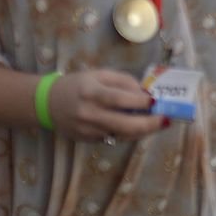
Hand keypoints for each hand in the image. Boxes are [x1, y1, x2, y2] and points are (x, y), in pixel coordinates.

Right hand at [47, 69, 164, 141]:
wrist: (48, 103)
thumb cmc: (79, 84)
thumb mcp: (100, 74)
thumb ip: (123, 82)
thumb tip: (146, 94)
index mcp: (91, 92)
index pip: (119, 99)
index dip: (140, 102)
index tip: (156, 101)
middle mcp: (89, 113)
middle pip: (125, 124)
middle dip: (150, 124)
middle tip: (167, 120)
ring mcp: (88, 130)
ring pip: (122, 135)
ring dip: (143, 130)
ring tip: (158, 123)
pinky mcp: (88, 140)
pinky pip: (114, 137)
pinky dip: (129, 133)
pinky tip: (138, 126)